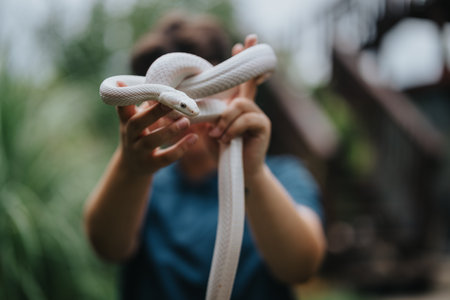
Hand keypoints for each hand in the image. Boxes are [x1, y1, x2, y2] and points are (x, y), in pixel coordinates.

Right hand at [115, 82, 197, 176]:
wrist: (132, 167)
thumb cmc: (139, 135)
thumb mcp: (136, 120)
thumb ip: (145, 104)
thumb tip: (160, 81)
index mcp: (126, 122)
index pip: (122, 109)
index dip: (123, 99)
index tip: (123, 83)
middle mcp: (129, 137)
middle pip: (137, 124)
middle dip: (154, 112)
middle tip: (172, 102)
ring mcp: (139, 152)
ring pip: (151, 141)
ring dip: (169, 131)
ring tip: (186, 121)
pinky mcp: (151, 165)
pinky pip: (166, 157)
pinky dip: (181, 148)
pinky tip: (194, 138)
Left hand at [208, 35, 270, 179]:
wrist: (239, 171)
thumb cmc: (223, 150)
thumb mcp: (210, 129)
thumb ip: (207, 114)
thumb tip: (186, 102)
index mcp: (238, 106)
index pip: (241, 80)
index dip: (241, 62)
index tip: (240, 44)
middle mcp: (250, 107)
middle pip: (247, 83)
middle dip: (246, 65)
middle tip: (246, 42)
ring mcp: (258, 116)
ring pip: (239, 106)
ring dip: (225, 121)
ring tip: (216, 135)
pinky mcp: (263, 126)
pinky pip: (245, 120)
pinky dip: (231, 130)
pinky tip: (225, 140)